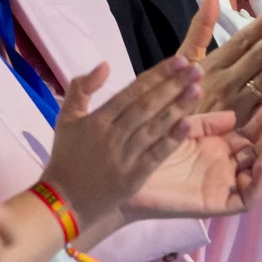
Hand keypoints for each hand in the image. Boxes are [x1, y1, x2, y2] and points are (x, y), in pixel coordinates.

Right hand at [37, 58, 201, 230]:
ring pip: (154, 128)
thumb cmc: (66, 157)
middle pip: (147, 106)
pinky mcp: (134, 178)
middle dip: (173, 85)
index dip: (156, 75)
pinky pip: (156, 155)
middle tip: (196, 69)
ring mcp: (124, 157)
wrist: (64, 201)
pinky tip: (189, 124)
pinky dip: (172, 140)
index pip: (132, 91)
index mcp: (97, 120)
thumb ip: (81, 88)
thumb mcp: (66, 118)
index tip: (178, 61)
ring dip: (178, 107)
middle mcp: (112, 135)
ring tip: (197, 89)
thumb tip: (105, 64)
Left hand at [125, 101, 261, 218]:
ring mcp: (224, 185)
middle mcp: (226, 166)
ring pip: (259, 173)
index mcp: (220, 146)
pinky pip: (246, 197)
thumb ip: (208, 123)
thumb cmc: (151, 149)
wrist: (126, 174)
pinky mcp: (218, 204)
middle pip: (260, 150)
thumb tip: (235, 117)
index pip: (251, 131)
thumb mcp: (183, 128)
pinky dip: (258, 182)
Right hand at [175, 0, 261, 121]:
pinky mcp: (245, 127)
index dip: (261, 27)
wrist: (172, 136)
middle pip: (257, 58)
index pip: (241, 42)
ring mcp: (238, 106)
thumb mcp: (184, 60)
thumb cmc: (181, 94)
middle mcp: (226, 83)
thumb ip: (200, 27)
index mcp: (213, 65)